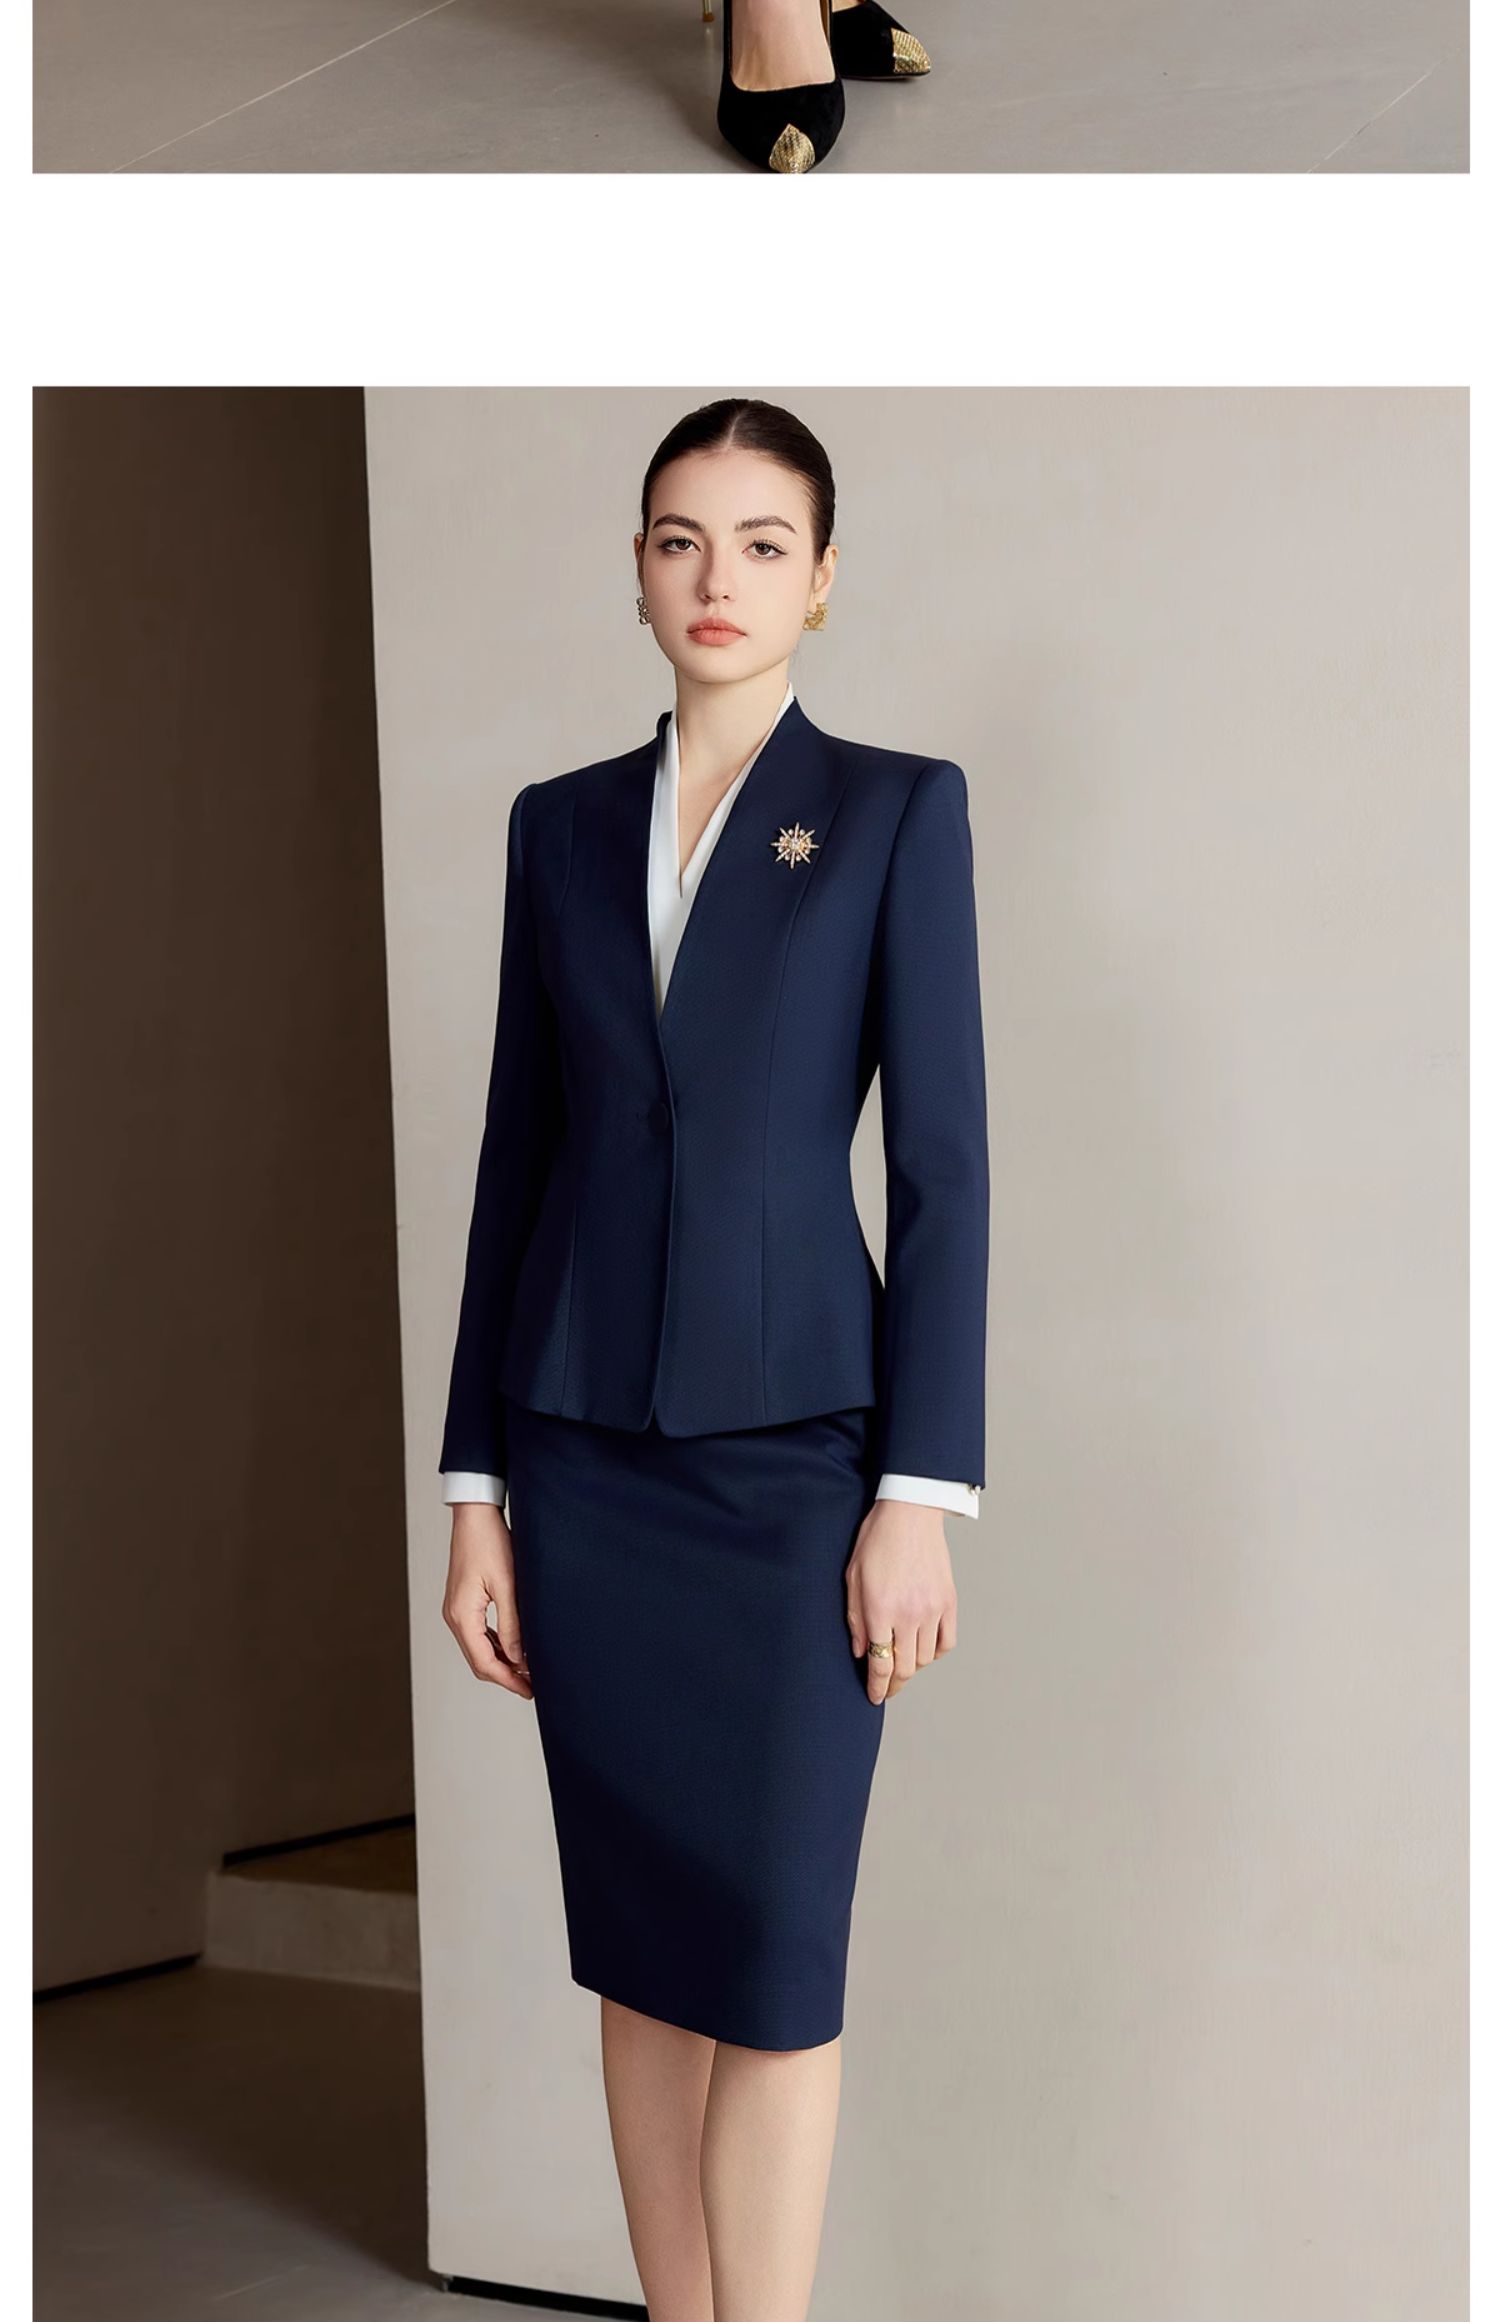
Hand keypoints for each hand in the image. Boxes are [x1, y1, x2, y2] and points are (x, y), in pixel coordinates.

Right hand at [442, 1503, 533, 1699]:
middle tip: (534, 1685)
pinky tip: (515, 1648)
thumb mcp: (507, 1585)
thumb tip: (520, 1658)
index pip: (484, 1663)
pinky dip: (495, 1646)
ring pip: (478, 1649)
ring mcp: (456, 1611)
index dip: (508, 1680)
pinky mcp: (463, 1603)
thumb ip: (512, 1625)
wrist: (475, 1515)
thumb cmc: (490, 1542)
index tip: (530, 1690)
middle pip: (479, 1661)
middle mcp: (454, 1617)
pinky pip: (478, 1635)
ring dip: (501, 1662)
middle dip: (506, 1676)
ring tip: (529, 1670)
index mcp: (462, 1615)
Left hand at [845, 1498, 956, 1703]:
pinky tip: (924, 1647)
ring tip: (901, 1662)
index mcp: (880, 1610)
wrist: (909, 1514)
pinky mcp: (949, 1602)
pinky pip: (947, 1642)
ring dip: (912, 1666)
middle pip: (905, 1668)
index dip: (877, 1687)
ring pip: (925, 1658)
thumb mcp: (852, 1578)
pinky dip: (935, 1652)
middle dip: (894, 1684)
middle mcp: (908, 1614)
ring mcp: (932, 1609)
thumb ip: (856, 1619)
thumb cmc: (875, 1540)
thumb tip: (861, 1652)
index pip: (881, 1665)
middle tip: (886, 1687)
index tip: (875, 1696)